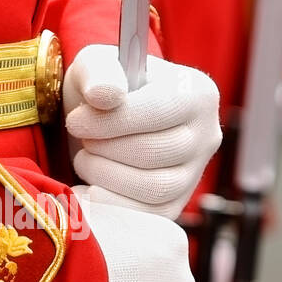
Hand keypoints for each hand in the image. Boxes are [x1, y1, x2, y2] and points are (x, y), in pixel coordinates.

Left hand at [63, 45, 220, 220]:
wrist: (105, 120)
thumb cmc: (103, 88)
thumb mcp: (96, 65)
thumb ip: (100, 72)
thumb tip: (106, 95)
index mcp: (198, 93)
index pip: (158, 112)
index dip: (111, 120)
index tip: (74, 121)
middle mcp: (207, 135)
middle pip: (155, 152)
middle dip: (105, 147)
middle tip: (82, 140)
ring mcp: (194, 174)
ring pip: (153, 187)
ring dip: (105, 174)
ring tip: (86, 158)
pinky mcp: (175, 205)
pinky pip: (146, 215)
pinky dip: (110, 204)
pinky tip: (87, 189)